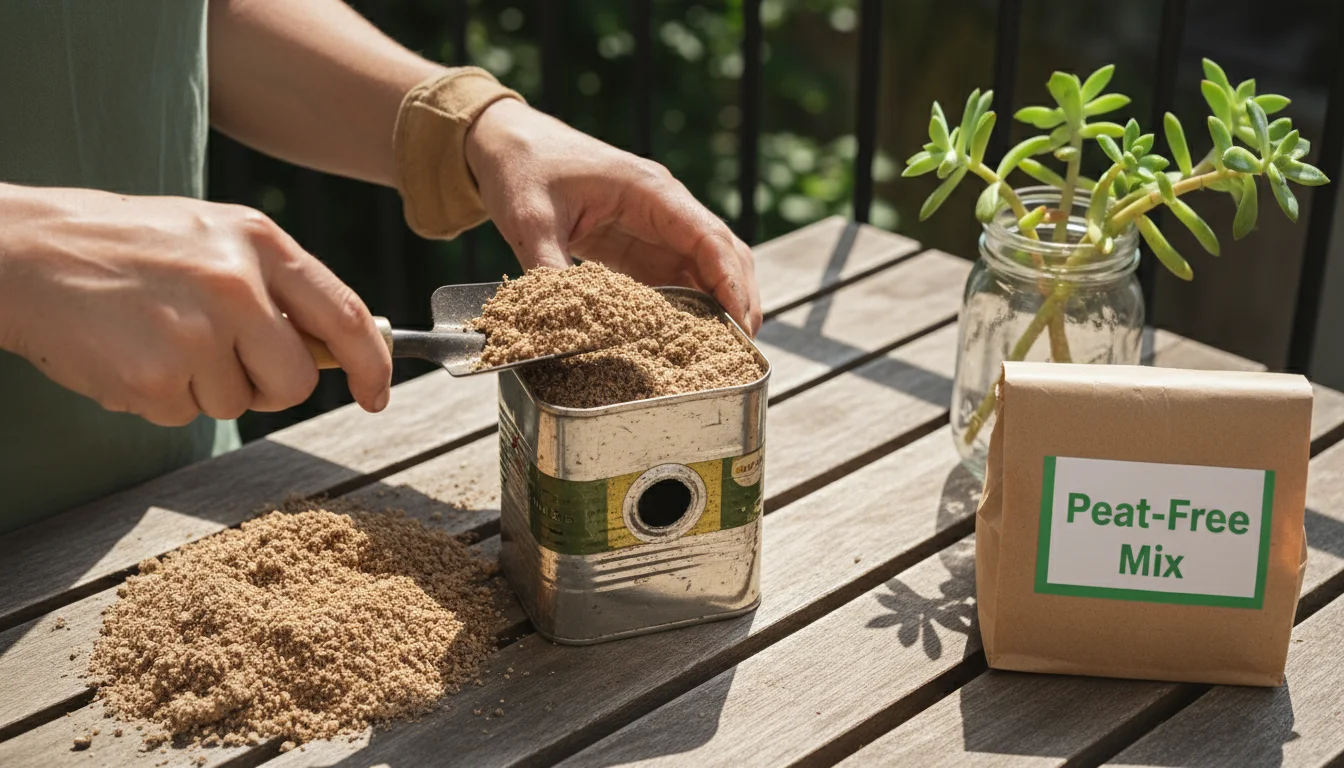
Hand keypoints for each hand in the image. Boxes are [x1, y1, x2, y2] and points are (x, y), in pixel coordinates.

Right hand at [0, 185, 391, 426]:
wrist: (24, 253)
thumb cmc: (128, 247)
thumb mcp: (214, 239)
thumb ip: (277, 287)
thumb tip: (335, 349)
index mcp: (259, 243)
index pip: (347, 315)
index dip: (373, 365)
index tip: (377, 393)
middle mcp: (237, 284)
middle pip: (297, 381)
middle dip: (268, 387)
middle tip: (219, 357)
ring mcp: (196, 332)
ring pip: (238, 404)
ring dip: (204, 387)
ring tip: (157, 337)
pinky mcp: (156, 377)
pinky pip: (184, 415)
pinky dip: (159, 397)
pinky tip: (129, 353)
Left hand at [464, 99, 762, 334]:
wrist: (506, 142)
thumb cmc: (523, 167)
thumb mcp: (530, 219)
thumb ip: (548, 268)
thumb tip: (559, 325)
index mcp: (649, 190)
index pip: (709, 238)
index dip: (730, 282)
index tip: (741, 322)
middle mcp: (663, 206)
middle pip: (723, 252)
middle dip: (739, 298)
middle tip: (741, 348)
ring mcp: (654, 224)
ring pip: (706, 266)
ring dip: (720, 303)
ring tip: (725, 348)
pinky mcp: (638, 242)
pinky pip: (676, 274)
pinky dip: (691, 303)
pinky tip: (691, 334)